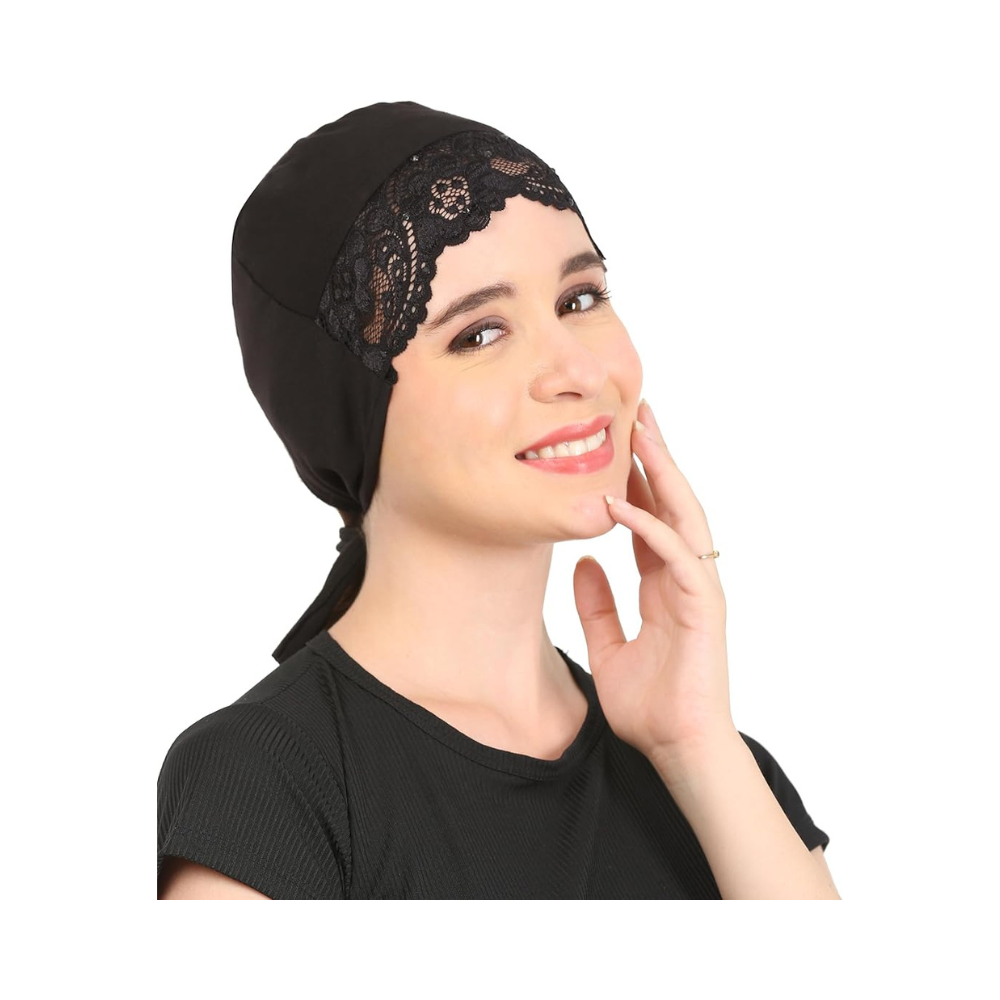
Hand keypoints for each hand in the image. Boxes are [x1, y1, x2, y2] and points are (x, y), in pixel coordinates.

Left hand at [572, 399, 736, 762]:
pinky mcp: (703, 606)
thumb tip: (580, 562)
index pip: (651, 518)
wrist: (678, 748)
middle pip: (673, 504)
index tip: (614, 443)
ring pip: (684, 515)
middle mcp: (685, 578)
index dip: (635, 481)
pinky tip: (621, 502)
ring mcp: (698, 589)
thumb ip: (595, 605)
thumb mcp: (607, 647)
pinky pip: (675, 555)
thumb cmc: (651, 705)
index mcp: (664, 584)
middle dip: (656, 457)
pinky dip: (650, 526)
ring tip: (642, 430)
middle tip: (636, 411)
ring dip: (664, 472)